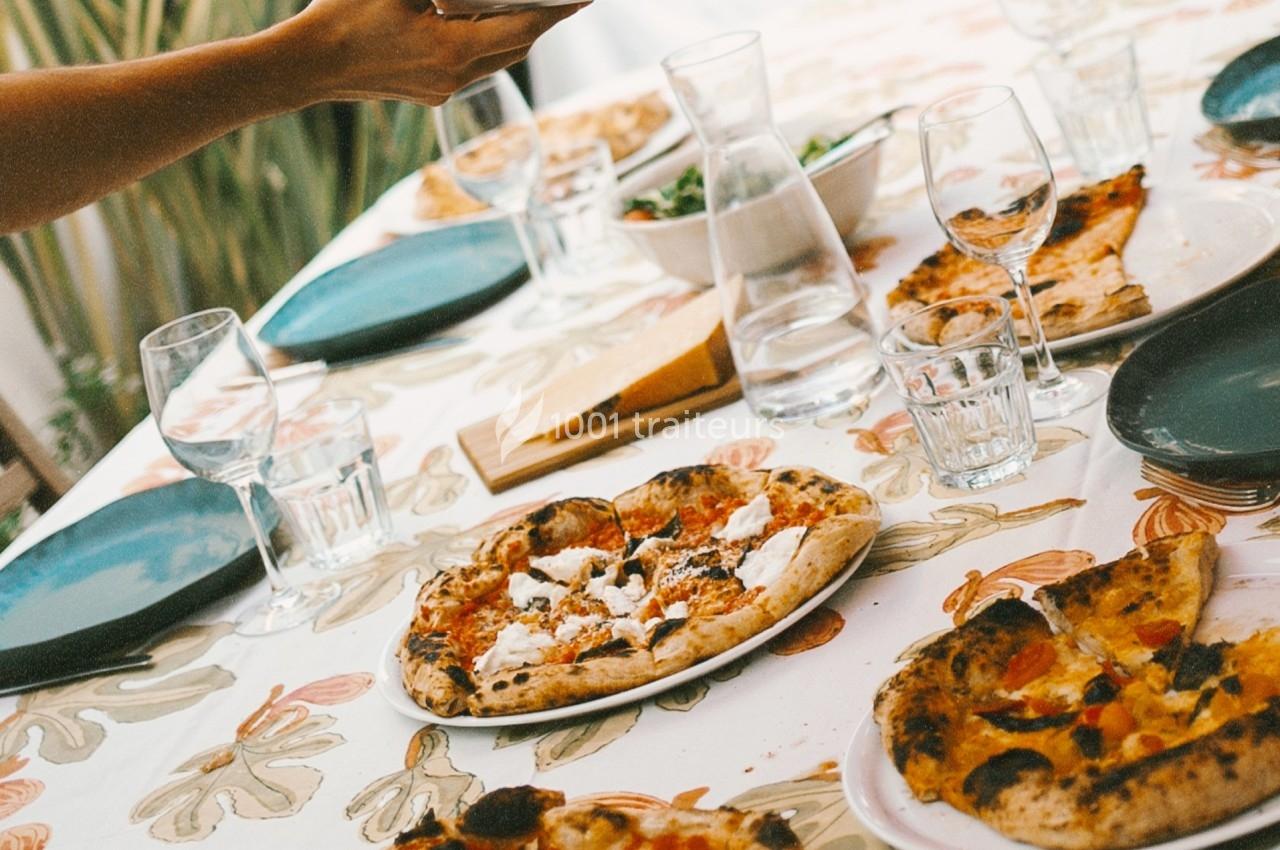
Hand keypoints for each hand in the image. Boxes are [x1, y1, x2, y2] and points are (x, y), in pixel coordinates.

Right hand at [280, 0, 586, 105]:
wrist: (308, 65)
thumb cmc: (344, 14)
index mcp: (453, 50)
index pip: (524, 27)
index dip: (557, 10)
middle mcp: (456, 77)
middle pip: (518, 46)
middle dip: (541, 19)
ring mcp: (445, 90)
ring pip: (498, 59)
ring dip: (515, 31)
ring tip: (527, 4)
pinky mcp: (432, 94)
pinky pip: (475, 66)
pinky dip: (487, 42)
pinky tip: (481, 20)